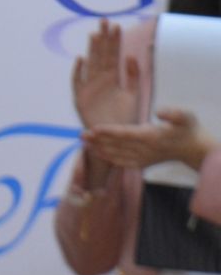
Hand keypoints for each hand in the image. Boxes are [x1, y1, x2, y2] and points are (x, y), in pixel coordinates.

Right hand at [72, 18, 139, 128]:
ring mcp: (89, 86)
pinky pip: (77, 81)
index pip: (113, 54)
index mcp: (112, 77)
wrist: (115, 136)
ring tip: (95, 35)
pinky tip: (81, 59)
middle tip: (104, 21)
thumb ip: (133, 77)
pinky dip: (79, 71)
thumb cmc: (124, 118)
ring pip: (90, 63)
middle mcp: (99, 79)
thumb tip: (131, 56)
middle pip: (100, 55)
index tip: (116, 26)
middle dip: (102, 38)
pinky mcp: (80, 97)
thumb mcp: (133, 95)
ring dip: (92, 50)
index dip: (114, 41)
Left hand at [82, 108, 216, 170]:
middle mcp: (145, 150)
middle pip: (117, 145)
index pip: (126, 134)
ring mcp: (143, 158)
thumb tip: (159, 111)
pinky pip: (122, 163)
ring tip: (83, 144)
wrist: (193, 148)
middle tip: (80, 135)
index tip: (94, 128)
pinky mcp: (142, 163)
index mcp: (151, 137)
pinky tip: (96, 154)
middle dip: (98, 140)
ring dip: (99, 150)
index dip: (109, 131)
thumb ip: (174, 113)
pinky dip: (108, 159)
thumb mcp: (186, 116)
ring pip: (117, 155)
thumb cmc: (187, 128)